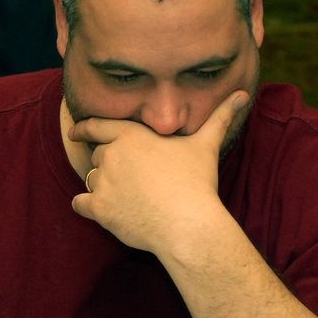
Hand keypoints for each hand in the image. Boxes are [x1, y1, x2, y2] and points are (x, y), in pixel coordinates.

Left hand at [69, 90, 248, 253]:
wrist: (187, 223)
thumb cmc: (197, 182)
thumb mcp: (207, 145)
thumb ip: (220, 117)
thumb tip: (244, 94)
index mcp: (131, 136)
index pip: (96, 126)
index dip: (82, 128)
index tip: (73, 131)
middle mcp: (111, 155)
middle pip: (98, 156)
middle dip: (109, 165)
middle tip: (131, 179)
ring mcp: (103, 182)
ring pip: (91, 180)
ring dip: (102, 186)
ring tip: (129, 196)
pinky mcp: (99, 208)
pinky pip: (80, 204)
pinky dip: (87, 207)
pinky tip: (102, 211)